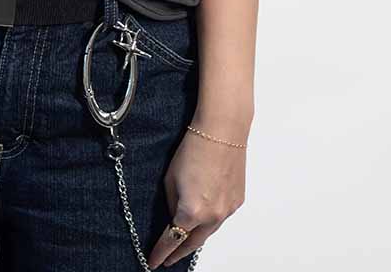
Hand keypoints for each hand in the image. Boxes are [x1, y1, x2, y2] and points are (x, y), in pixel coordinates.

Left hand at [146, 126, 246, 268]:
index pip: (172, 240)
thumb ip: (171, 202)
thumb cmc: (194, 148)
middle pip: (193, 243)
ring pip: (208, 231)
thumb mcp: (171, 178)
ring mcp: (228, 211)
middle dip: (179, 252)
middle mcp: (212, 216)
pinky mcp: (237, 202)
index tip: (153, 262)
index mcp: (192, 211)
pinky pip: (220, 217)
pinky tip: (203, 217)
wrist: (222, 131)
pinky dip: (210, 220)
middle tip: (167, 259)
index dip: (161, 252)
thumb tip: (174, 215)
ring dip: (195, 236)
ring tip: (183, 241)